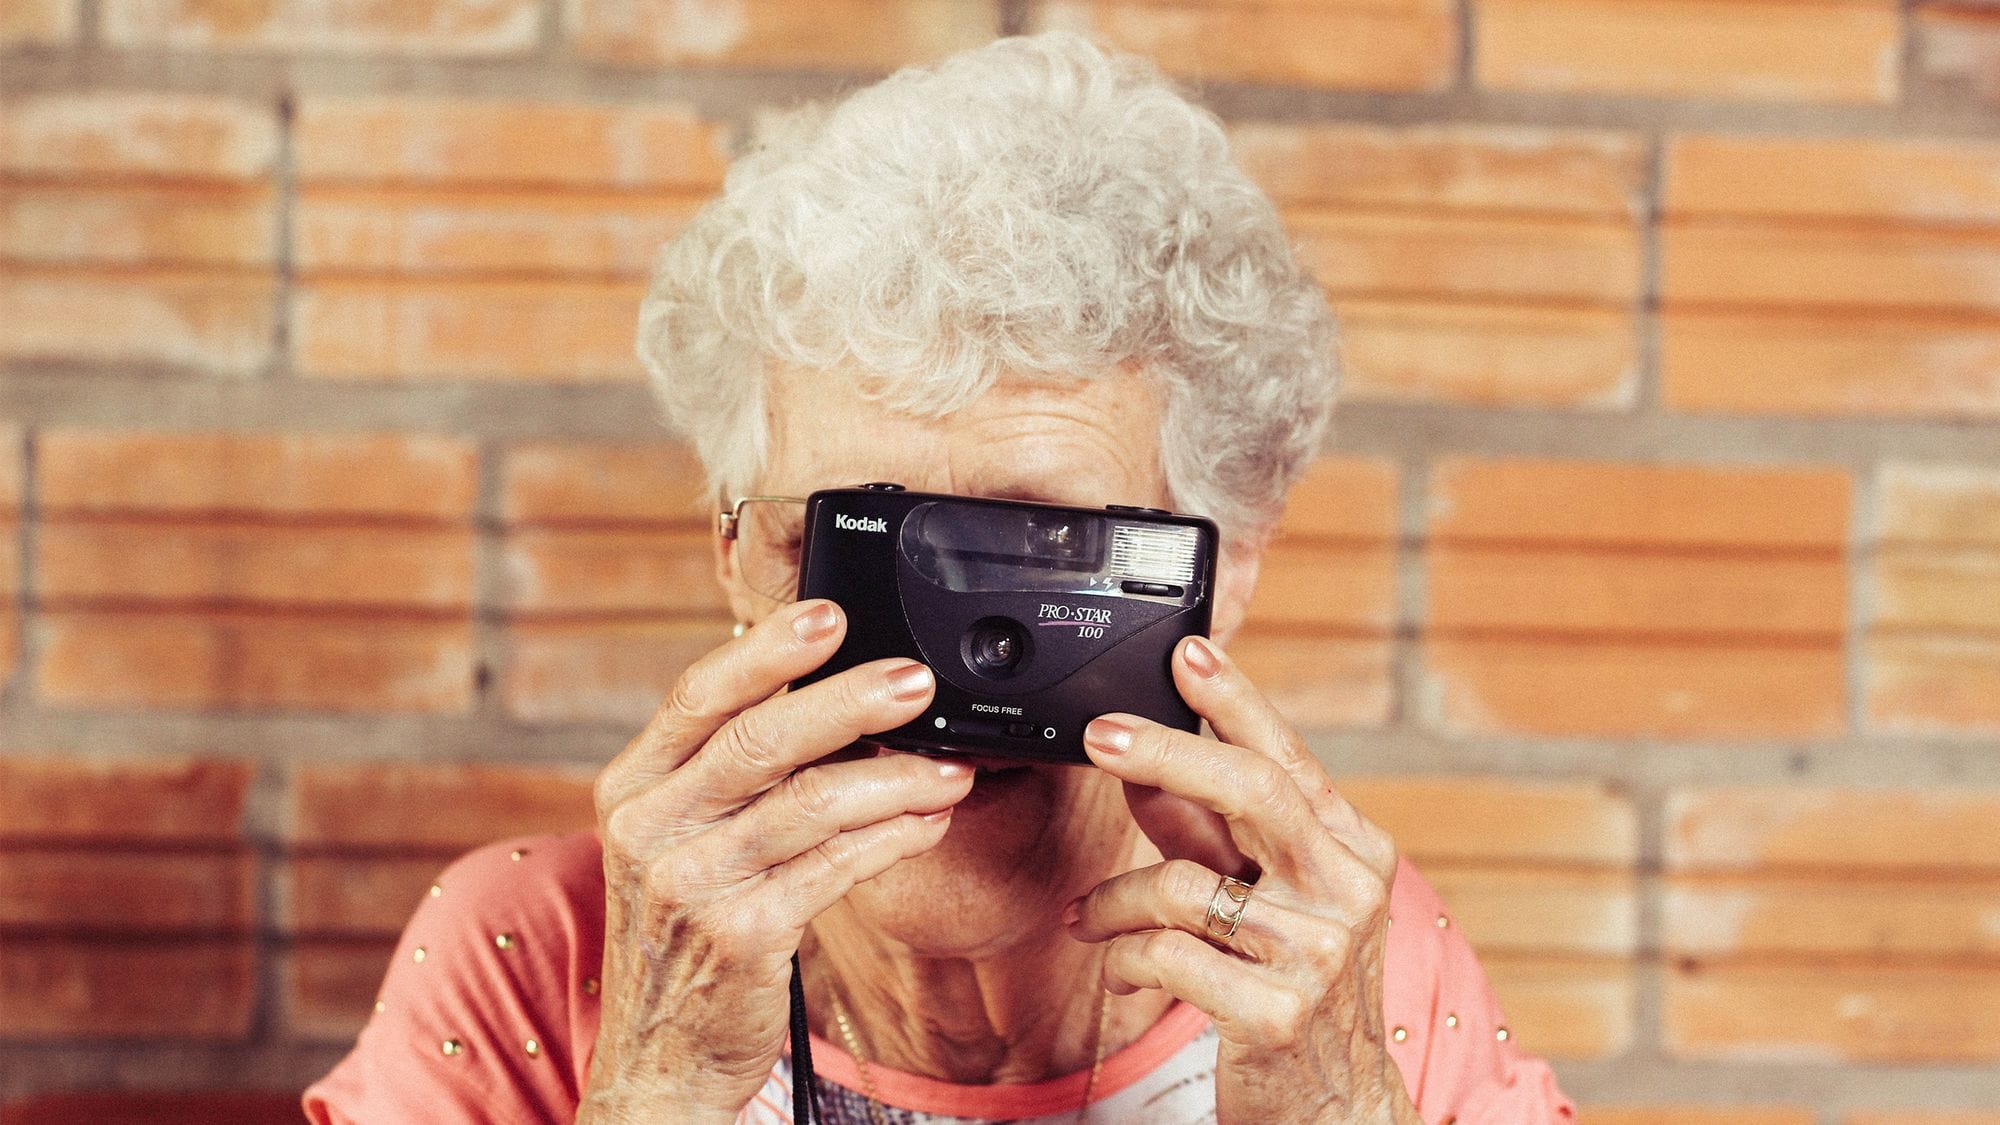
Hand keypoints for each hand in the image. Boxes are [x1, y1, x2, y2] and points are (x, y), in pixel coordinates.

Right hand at [580, 600, 974, 1121]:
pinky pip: (837, 867)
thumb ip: (730, 776)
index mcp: (631, 789)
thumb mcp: (680, 843)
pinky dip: (894, 837)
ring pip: (812, 804)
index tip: (830, 614)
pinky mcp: (743, 935)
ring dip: (896, 778)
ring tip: (951, 764)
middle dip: (850, 701)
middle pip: (760, 739)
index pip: (698, 697)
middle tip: (917, 680)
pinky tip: (929, 821)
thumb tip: (832, 698)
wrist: (660, 1057)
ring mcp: (691, 884)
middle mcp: (649, 830)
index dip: (766, 651)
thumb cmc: (685, 935)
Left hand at [1066, 636, 1421, 1124]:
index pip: (1288, 757)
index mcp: (1353, 850)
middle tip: (1098, 736)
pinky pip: (1165, 955)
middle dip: (1166, 752)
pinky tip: (1119, 971)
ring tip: (1088, 919)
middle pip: (1252, 790)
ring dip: (1113, 901)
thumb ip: (1209, 834)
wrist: (1338, 1110)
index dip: (1235, 700)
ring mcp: (1317, 953)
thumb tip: (1143, 767)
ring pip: (1183, 883)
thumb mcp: (1263, 900)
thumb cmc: (1294, 992)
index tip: (1186, 651)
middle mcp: (1348, 891)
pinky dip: (1123, 958)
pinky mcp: (1276, 1012)